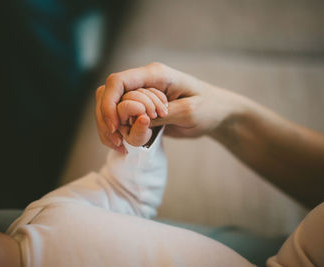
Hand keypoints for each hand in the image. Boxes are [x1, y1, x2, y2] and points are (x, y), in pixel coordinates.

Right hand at [96, 62, 241, 149]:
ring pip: (109, 105)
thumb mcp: (189, 112)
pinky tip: (123, 146)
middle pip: (108, 93)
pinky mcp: (140, 109)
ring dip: (108, 126)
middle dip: (106, 117)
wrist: (217, 114)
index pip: (118, 81)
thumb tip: (137, 120)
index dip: (109, 103)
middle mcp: (143, 82)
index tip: (116, 127)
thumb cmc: (209, 108)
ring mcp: (140, 95)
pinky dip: (116, 131)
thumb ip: (163, 115)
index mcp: (155, 75)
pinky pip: (119, 117)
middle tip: (117, 141)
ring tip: (119, 146)